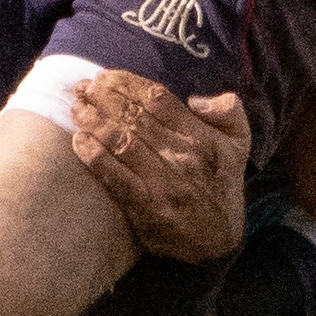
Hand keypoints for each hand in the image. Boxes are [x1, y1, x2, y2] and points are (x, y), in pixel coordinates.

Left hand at [69, 71, 249, 260]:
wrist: (219, 239)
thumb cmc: (222, 182)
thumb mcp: (239, 142)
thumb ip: (228, 110)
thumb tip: (195, 99)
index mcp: (201, 136)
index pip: (158, 99)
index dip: (127, 84)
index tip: (105, 76)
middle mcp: (182, 156)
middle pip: (135, 117)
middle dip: (104, 97)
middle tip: (82, 86)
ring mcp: (163, 183)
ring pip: (122, 142)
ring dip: (95, 121)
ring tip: (76, 108)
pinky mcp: (147, 208)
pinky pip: (116, 177)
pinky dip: (96, 157)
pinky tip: (79, 141)